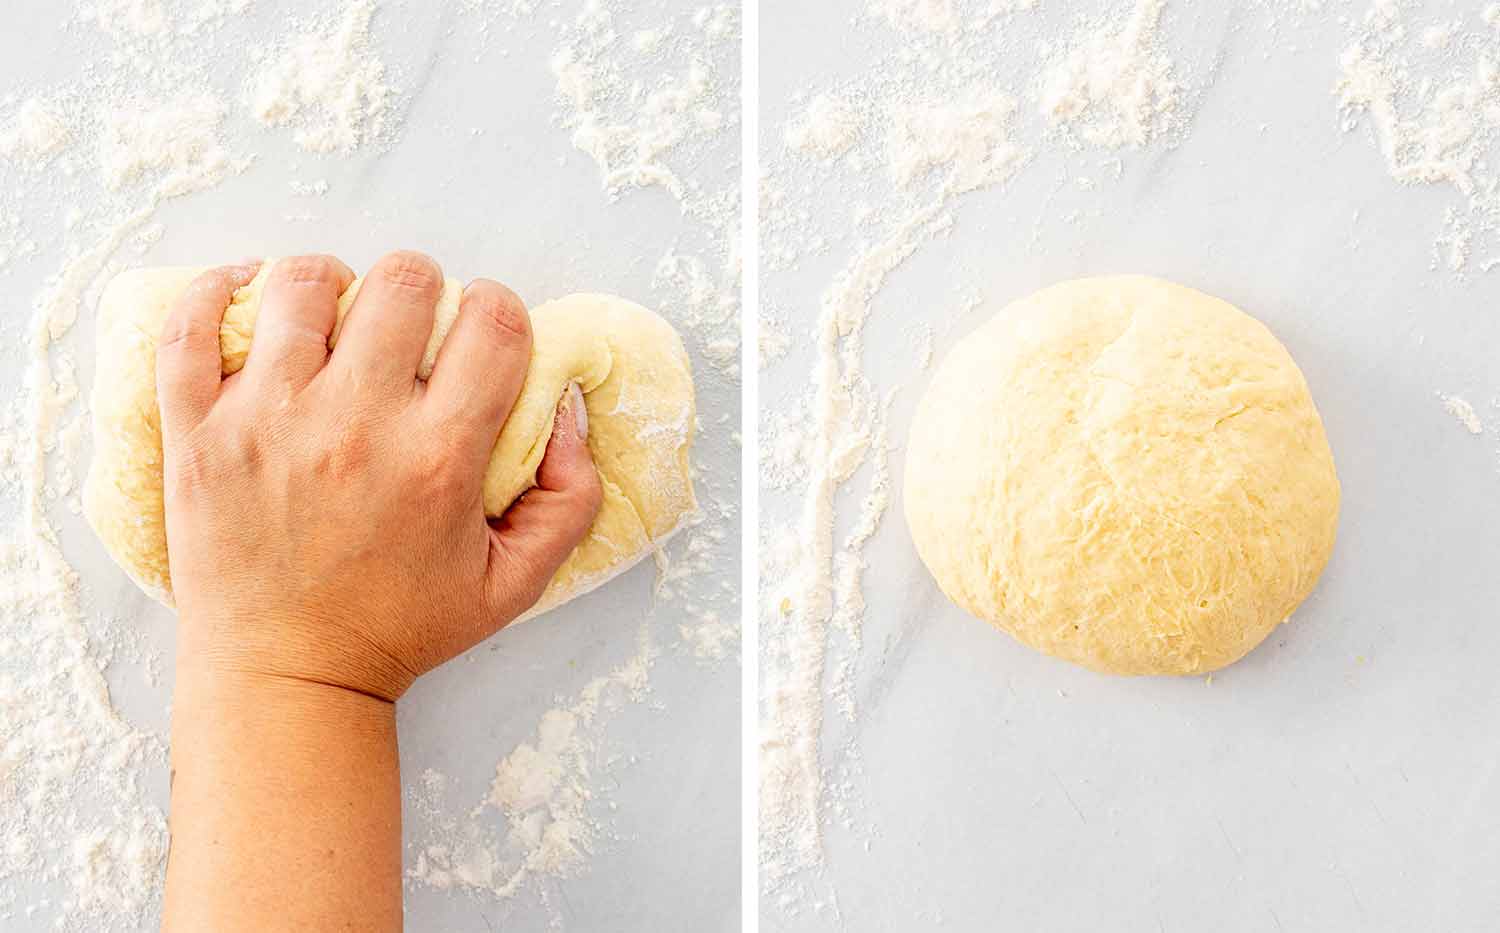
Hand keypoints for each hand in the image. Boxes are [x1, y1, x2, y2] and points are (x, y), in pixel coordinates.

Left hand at [156, 251, 602, 700]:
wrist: (288, 677)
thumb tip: (567, 408)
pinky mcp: (198, 430)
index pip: (493, 323)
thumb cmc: (402, 628)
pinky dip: (218, 292)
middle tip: (409, 326)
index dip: (500, 310)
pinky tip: (248, 295)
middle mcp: (355, 424)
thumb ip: (570, 498)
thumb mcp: (516, 583)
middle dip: (422, 288)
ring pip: (301, 283)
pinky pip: (193, 324)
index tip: (483, 331)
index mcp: (439, 456)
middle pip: (402, 281)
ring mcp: (266, 420)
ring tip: (333, 316)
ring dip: (330, 284)